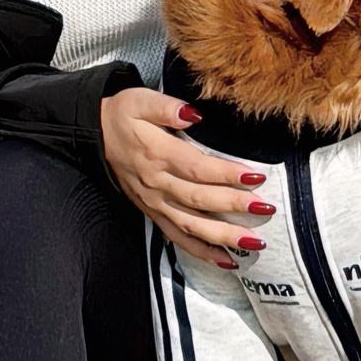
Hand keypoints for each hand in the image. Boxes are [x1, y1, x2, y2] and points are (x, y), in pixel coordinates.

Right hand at [102, 88, 270, 263]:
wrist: (95, 135)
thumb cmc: (123, 115)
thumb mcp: (140, 100)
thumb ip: (167, 107)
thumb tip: (193, 114)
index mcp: (158, 154)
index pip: (197, 168)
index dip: (226, 174)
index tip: (256, 177)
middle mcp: (157, 183)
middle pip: (200, 199)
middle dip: (234, 206)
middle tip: (265, 209)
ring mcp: (155, 202)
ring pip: (192, 225)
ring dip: (224, 236)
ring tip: (254, 242)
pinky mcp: (153, 213)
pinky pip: (178, 238)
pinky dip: (202, 252)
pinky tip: (226, 260)